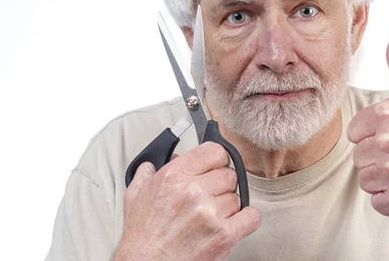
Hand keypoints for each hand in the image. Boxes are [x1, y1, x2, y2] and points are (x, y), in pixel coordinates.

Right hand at [114, 142, 261, 260]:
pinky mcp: (224, 235)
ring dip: (228, 206)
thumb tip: (156, 161)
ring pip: (238, 196)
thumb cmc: (142, 237)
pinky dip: (247, 219)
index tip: (214, 167)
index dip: (216, 160)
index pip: (215, 151)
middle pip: (229, 174)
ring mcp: (210, 213)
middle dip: (220, 185)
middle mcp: (193, 192)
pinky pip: (252, 217)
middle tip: (208, 197)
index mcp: (174, 176)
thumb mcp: (135, 195)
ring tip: (211, 216)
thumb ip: (148, 172)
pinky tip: (234, 222)